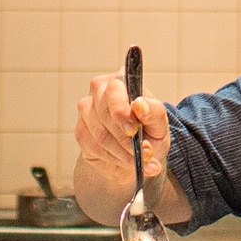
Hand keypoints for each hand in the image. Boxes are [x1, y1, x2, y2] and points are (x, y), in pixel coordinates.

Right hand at [72, 74, 187, 226]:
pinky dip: (113, 158)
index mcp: (121, 80)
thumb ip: (154, 112)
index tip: (134, 131)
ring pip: (100, 135)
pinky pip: (94, 148)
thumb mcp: (159, 123)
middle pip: (105, 115)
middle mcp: (99, 90)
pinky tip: (124, 159)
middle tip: (144, 153)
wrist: (139, 153)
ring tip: (138, 160)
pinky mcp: (81, 132)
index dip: (122, 112)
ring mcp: (86, 111)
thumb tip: (139, 105)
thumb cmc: (150, 131)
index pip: (114, 90)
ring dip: (122, 152)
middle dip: (126, 139)